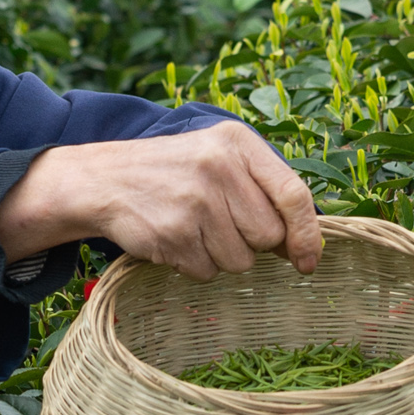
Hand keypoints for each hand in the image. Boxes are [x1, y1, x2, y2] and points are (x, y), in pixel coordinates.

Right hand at [0, 122, 323, 279]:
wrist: (104, 179)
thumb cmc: (176, 172)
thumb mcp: (221, 156)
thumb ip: (264, 188)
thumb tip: (307, 244)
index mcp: (239, 143)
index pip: (294, 194)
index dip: (307, 234)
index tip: (309, 261)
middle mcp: (220, 167)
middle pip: (268, 236)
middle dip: (252, 243)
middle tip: (221, 225)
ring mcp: (195, 201)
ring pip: (240, 261)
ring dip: (220, 256)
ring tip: (194, 228)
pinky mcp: (172, 233)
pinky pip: (206, 272)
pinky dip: (193, 265)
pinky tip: (175, 238)